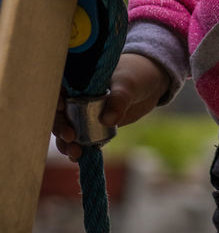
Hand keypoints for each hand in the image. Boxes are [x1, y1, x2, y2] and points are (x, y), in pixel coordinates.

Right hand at [53, 53, 169, 161]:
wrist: (150, 85)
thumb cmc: (136, 75)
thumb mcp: (128, 84)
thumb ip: (119, 99)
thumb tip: (107, 120)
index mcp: (79, 79)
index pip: (58, 88)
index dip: (54, 98)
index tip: (61, 108)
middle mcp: (76, 96)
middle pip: (59, 113)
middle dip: (60, 126)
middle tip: (70, 137)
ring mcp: (82, 112)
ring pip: (67, 128)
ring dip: (66, 142)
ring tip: (75, 153)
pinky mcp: (92, 126)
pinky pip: (80, 139)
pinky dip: (78, 148)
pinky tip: (79, 157)